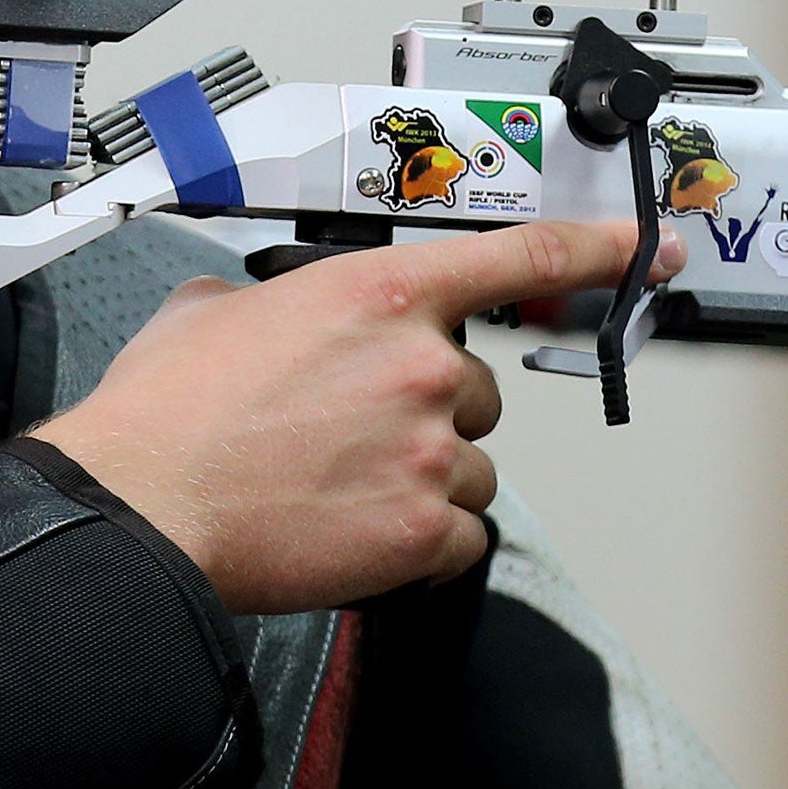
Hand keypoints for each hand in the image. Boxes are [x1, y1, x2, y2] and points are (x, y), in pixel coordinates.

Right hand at [39, 219, 684, 614]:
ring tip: (339, 485)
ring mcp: (431, 450)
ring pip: (473, 466)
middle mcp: (422, 365)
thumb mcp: (215, 310)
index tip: (642, 247)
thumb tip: (266, 315)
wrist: (144, 507)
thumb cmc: (168, 415)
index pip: (522, 259)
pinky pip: (463, 536)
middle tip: (349, 431)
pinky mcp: (425, 530)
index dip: (598, 249)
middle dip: (425, 410)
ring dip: (424, 477)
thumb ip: (273, 298)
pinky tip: (356, 529)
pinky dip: (422, 541)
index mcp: (382, 293)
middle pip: (477, 390)